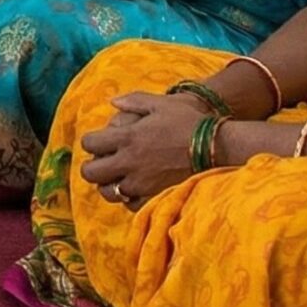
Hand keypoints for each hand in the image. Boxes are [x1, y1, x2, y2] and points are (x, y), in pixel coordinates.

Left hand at [77, 90, 209, 210]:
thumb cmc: (189, 121)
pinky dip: (130, 198)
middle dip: (92, 168)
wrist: (216, 147)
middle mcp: (129, 161)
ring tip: (118, 178)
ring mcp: (141, 182)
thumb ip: (134, 101)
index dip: (90, 142)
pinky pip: (131, 204)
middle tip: (102, 164)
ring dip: (108, 185)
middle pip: (90, 173)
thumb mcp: (161, 103)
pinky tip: (136, 189)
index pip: (89, 143)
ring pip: (108, 192)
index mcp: (127, 137)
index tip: (99, 142)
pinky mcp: (155, 197)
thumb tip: (113, 102)